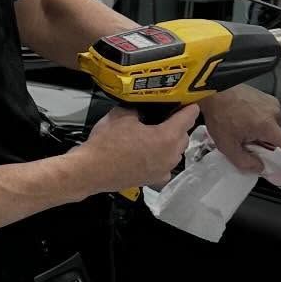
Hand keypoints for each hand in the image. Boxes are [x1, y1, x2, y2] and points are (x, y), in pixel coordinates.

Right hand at [78, 104, 199, 195]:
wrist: (91, 171)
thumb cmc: (107, 143)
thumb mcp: (122, 115)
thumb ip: (139, 109)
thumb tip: (142, 110)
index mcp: (168, 137)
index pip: (189, 116)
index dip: (188, 106)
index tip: (187, 101)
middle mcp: (171, 156)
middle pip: (184, 136)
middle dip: (177, 126)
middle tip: (165, 117)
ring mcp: (164, 170)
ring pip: (175, 152)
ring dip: (169, 143)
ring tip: (154, 135)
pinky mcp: (154, 180)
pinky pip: (165, 166)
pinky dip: (160, 158)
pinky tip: (148, 154)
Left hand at [199, 86, 280, 173]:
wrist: (214, 90)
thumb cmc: (220, 114)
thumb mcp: (227, 146)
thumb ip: (245, 162)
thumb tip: (260, 167)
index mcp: (268, 126)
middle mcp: (274, 113)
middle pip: (277, 139)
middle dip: (265, 145)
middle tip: (245, 142)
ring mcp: (271, 103)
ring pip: (271, 128)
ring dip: (260, 133)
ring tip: (240, 128)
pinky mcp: (267, 97)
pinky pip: (267, 117)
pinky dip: (258, 122)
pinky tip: (243, 119)